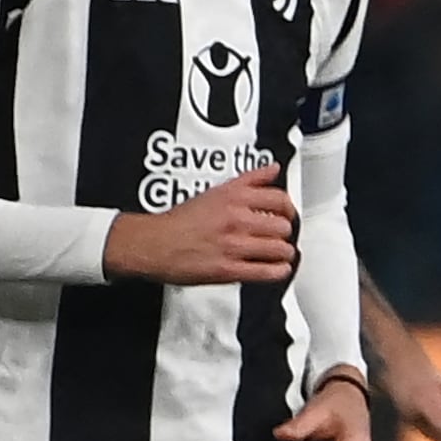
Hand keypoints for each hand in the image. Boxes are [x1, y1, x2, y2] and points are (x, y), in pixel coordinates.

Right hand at [107, 165, 294, 283]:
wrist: (151, 243)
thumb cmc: (179, 221)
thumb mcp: (215, 190)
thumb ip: (249, 179)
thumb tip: (272, 169)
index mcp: (234, 198)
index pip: (280, 199)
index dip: (288, 209)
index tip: (288, 214)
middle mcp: (236, 220)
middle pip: (283, 226)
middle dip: (285, 232)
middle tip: (280, 236)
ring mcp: (234, 245)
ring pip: (280, 249)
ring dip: (284, 253)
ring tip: (279, 253)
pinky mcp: (229, 269)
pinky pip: (267, 272)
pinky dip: (278, 271)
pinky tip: (276, 268)